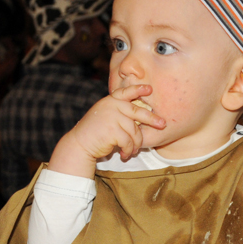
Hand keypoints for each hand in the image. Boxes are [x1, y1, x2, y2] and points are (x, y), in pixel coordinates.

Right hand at [48, 85, 164, 177]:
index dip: (138, 89)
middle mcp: (111, 106)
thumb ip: (119, 113)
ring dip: (135, 144)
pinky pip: (129, 142)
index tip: (150, 89)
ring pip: (135, 131)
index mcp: (110, 101)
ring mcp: (112, 117)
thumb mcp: (106, 116)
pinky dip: (128, 150)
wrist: (80, 144)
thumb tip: (142, 117)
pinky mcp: (113, 130)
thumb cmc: (95, 133)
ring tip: (132, 151)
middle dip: (152, 119)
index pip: (125, 92)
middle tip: (162, 124)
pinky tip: (124, 155)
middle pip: (137, 112)